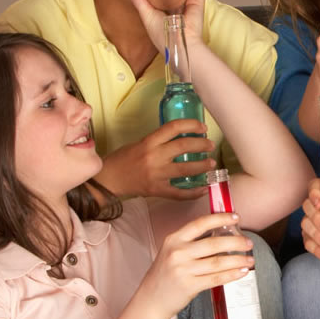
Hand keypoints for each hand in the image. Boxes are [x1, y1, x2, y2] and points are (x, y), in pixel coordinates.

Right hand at [95, 119, 215, 199]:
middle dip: (202, 145)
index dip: (191, 125)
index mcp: (149, 142)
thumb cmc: (122, 160)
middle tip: (210, 145)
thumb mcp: (138, 144)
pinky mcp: (157, 190)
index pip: (173, 128)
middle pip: (184, 146)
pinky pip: (179, 193)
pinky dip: (193, 192)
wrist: (108, 180)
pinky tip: (203, 189)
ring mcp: (156, 175)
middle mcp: (154, 156)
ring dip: (202, 166)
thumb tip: (181, 139)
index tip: (202, 128)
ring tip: (211, 163)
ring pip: (185, 169)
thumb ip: (158, 142)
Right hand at [140, 212, 254, 318]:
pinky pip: (216, 278)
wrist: (151, 299)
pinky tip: (242, 272)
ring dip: (238, 260)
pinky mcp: (189, 286)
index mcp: (174, 239)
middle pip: (213, 244)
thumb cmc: (166, 273)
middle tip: (248, 243)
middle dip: (236, 242)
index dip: (220, 218)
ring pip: (218, 262)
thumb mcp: (172, 251)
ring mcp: (183, 270)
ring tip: (250, 259)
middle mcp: (177, 252)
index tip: (236, 217)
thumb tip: (223, 232)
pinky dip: (232, 275)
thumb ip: (192, 242)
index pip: (200, 223)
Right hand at [300, 178, 319, 260]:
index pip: (315, 186)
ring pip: (306, 225)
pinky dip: (316, 250)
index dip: (313, 193)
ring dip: (316, 235)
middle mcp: (318, 207)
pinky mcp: (312, 239)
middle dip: (316, 218)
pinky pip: (308, 243)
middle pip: (308, 207)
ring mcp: (313, 223)